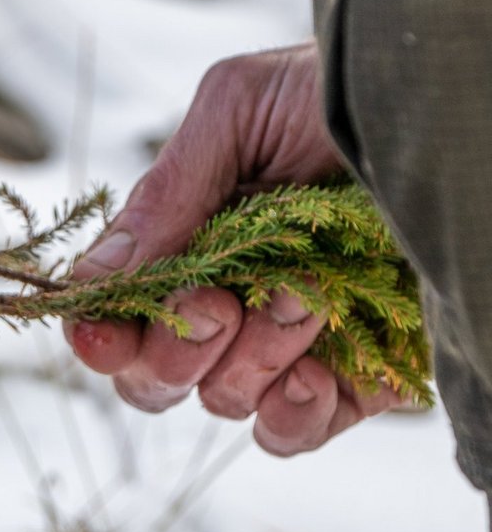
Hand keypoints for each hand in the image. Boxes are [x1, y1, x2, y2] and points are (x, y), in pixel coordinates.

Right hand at [67, 42, 401, 455]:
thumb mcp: (238, 112)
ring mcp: (283, 348)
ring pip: (222, 401)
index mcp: (184, 247)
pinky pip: (289, 434)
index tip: (110, 336)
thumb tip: (90, 280)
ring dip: (254, 358)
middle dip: (177, 351)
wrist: (441, 116)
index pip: (118, 321)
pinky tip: (314, 373)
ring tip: (308, 294)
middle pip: (154, 381)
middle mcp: (224, 306)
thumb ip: (163, 197)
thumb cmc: (339, 97)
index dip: (103, 339)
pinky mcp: (349, 380)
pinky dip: (291, 416)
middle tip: (221, 303)